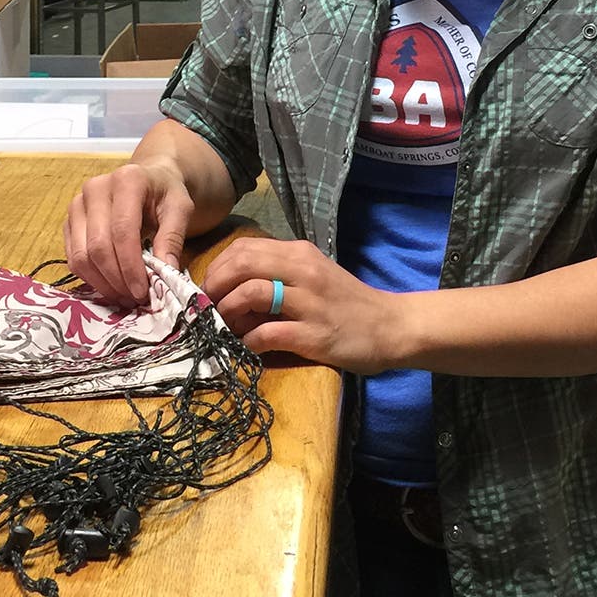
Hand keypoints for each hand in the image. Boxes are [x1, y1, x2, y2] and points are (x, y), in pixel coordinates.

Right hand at [64, 160, 196, 307]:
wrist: (149, 179)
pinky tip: (110, 287)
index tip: (142, 291)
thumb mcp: (180, 209)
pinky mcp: (69, 221)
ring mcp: (78, 204)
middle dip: (116, 279)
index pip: (122, 231)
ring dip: (102, 283)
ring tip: (124, 297)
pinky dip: (91, 278)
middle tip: (134, 299)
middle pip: (98, 246)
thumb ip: (173, 238)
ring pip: (80, 255)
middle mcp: (96, 188)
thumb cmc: (166, 194)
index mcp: (126, 180)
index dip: (131, 266)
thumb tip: (166, 274)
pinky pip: (72, 258)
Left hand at [203, 238, 405, 375]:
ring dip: (227, 313)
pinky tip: (248, 348)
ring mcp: (308, 302)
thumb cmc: (347, 303)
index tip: (208, 291)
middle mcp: (303, 270)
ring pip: (250, 294)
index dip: (217, 269)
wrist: (390, 327)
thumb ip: (278, 275)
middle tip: (206, 309)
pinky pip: (267, 333)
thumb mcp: (312, 276)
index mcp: (299, 253)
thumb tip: (231, 288)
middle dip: (214, 288)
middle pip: (241, 265)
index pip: (243, 248)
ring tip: (223, 329)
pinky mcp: (313, 334)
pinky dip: (248, 341)